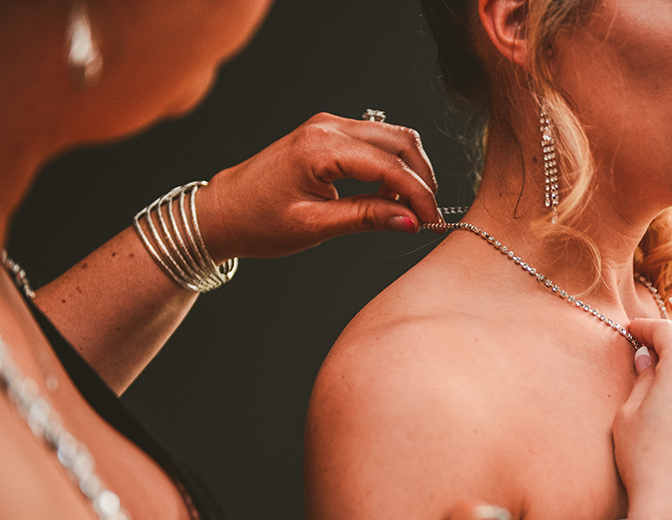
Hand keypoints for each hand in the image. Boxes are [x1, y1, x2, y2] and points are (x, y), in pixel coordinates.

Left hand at [195, 112, 442, 261]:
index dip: (418, 194)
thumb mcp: (315, 226)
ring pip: (393, 138)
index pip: (388, 166)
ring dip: (409, 171)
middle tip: (426, 216)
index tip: (431, 221)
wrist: (224, 211)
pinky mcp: (329, 132)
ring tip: (406, 208)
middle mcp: (326, 126)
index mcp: (319, 147)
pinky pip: (376, 141)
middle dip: (421, 179)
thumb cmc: (258, 221)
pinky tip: (387, 195)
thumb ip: (367, 219)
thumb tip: (411, 221)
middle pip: (400, 141)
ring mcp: (328, 124)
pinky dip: (392, 166)